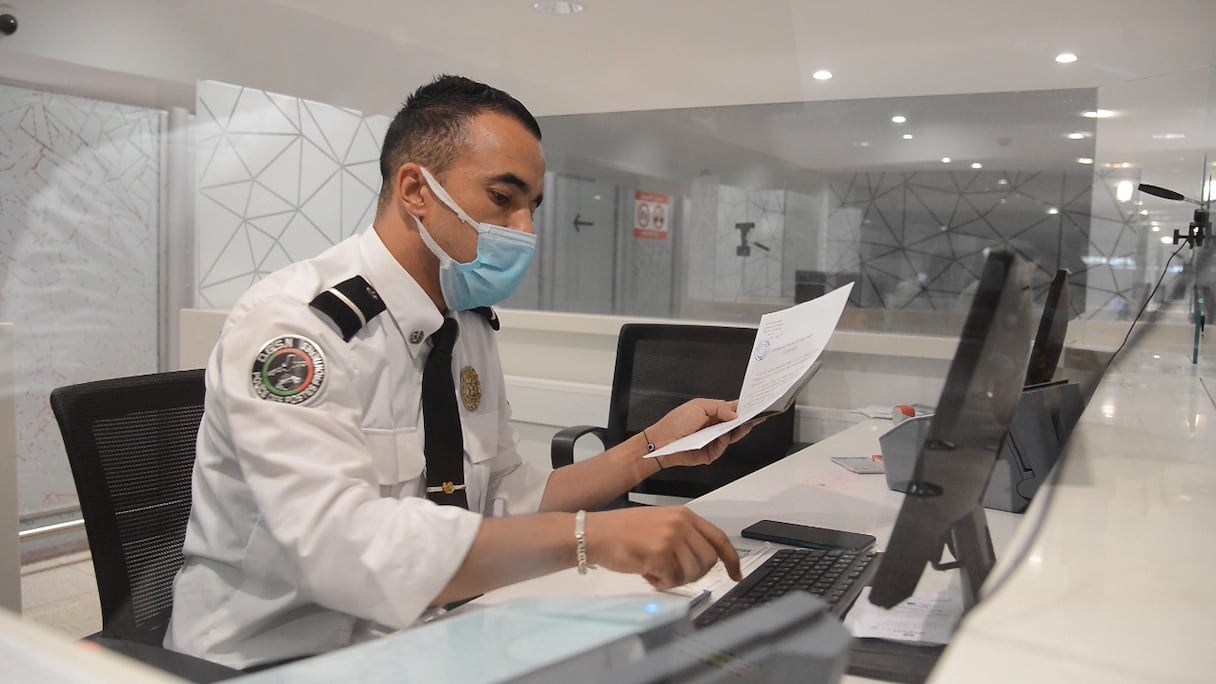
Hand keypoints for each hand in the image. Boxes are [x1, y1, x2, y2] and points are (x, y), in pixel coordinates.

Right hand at [584, 507, 741, 589]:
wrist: (596, 533)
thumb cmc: (623, 531)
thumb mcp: (660, 523)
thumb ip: (684, 536)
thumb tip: (704, 561)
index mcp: (684, 515)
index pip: (719, 538)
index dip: (732, 559)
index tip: (736, 574)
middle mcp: (681, 524)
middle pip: (708, 561)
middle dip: (694, 574)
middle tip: (673, 574)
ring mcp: (671, 538)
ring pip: (692, 573)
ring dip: (674, 579)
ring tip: (654, 570)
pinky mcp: (659, 554)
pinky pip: (672, 580)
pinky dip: (660, 583)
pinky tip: (646, 572)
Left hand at [648, 398, 761, 467]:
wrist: (662, 441)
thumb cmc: (675, 422)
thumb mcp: (698, 406)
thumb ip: (719, 407)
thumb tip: (735, 414)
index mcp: (712, 412)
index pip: (733, 409)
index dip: (744, 407)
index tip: (756, 404)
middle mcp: (715, 426)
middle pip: (736, 423)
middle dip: (746, 419)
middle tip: (756, 416)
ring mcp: (714, 439)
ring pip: (733, 436)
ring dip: (739, 430)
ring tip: (745, 424)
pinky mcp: (711, 452)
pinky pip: (722, 447)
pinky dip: (724, 442)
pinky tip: (722, 436)